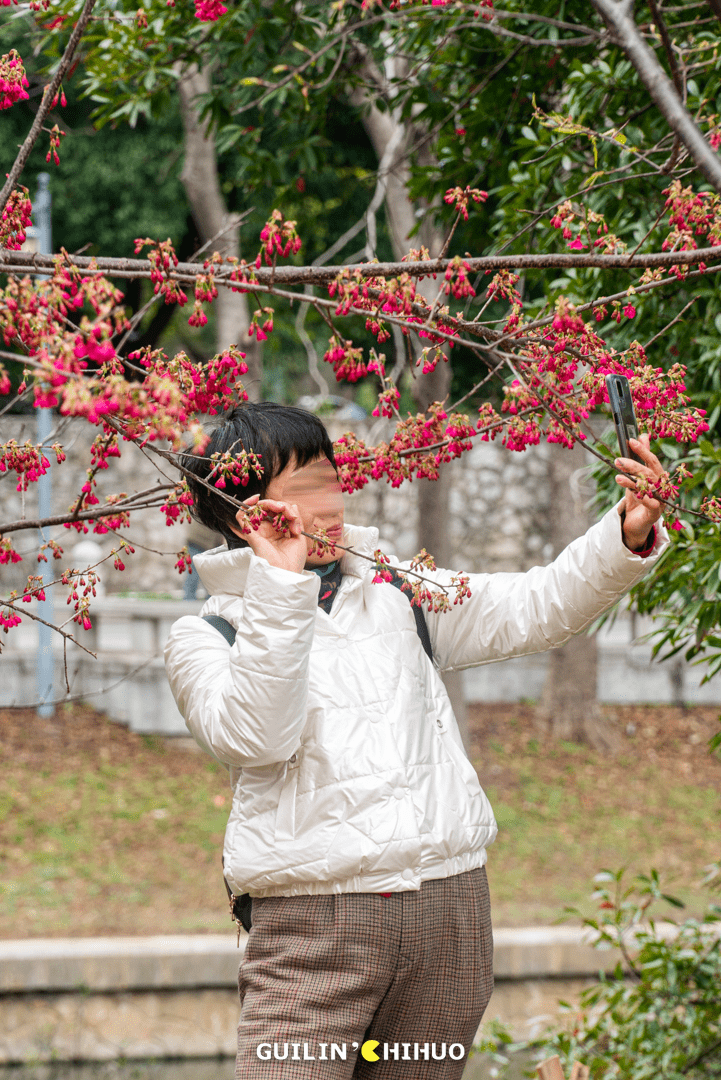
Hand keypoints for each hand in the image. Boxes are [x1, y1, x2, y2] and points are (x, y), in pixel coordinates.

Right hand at [235, 495, 307, 574]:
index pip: (279, 513)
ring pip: (258, 509)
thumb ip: (296, 520)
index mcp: (278, 532)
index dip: (287, 511)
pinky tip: (256, 499)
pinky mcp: (250, 534)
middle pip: (269, 509)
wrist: (286, 573)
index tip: (295, 519)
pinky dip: (246, 504)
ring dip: (269, 503)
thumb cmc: (293, 561)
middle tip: (288, 511)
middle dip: (280, 505)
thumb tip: (293, 505)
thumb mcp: (299, 537)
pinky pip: (241, 516)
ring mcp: (258, 532)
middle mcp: (267, 531)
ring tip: (280, 507)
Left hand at [614, 434, 663, 549]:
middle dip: (634, 465)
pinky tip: (633, 493)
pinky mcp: (655, 513)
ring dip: (632, 481)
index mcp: (658, 477)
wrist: (635, 524)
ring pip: (648, 487)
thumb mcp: (636, 477)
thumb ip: (640, 458)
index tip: (631, 440)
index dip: (643, 450)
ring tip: (617, 476)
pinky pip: (651, 503)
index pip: (652, 460)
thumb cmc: (637, 499)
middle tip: (618, 461)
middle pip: (650, 473)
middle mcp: (662, 487)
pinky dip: (643, 497)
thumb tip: (643, 435)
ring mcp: (661, 500)